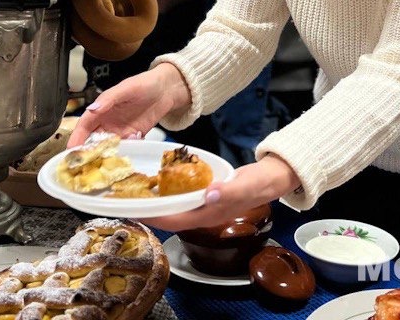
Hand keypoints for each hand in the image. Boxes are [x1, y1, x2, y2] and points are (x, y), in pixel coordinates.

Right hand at [68, 63, 191, 147]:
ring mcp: (121, 130)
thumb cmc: (145, 83)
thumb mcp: (126, 88)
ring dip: (108, 154)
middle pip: (93, 140)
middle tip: (86, 164)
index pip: (84, 125)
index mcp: (102, 109)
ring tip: (110, 159)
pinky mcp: (134, 136)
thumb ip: (109, 99)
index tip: (71, 150)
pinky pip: (126, 147)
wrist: (167, 89)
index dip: (77, 138)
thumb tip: (92, 109)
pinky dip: (127, 150)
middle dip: (88, 152)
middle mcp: (108, 122)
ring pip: (108, 147)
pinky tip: (133, 145)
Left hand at [142, 154, 299, 232]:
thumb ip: (229, 192)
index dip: (153, 217)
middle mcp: (203, 214)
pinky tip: (161, 179)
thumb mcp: (247, 186)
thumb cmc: (260, 183)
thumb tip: (208, 195)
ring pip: (175, 207)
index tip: (133, 210)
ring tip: (138, 189)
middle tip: (126, 198)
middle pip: (170, 216)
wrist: (273, 178)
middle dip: (149, 210)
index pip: (174, 221)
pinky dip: (171, 190)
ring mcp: (205, 206)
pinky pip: (183, 196)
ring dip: (157, 201)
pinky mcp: (206, 196)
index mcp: (209, 216)